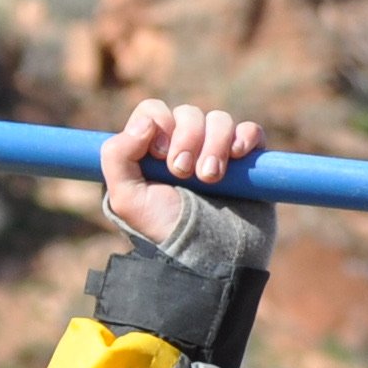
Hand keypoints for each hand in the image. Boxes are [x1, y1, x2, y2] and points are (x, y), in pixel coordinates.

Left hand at [99, 97, 261, 247]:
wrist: (208, 256)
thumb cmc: (164, 230)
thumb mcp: (127, 198)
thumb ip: (117, 156)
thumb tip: (145, 121)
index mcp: (150, 152)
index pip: (153, 111)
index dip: (159, 123)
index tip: (160, 155)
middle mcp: (183, 147)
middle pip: (187, 114)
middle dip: (187, 138)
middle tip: (183, 172)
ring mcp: (216, 153)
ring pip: (219, 119)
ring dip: (214, 143)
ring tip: (210, 178)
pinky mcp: (246, 163)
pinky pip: (251, 131)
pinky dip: (245, 137)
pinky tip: (238, 156)